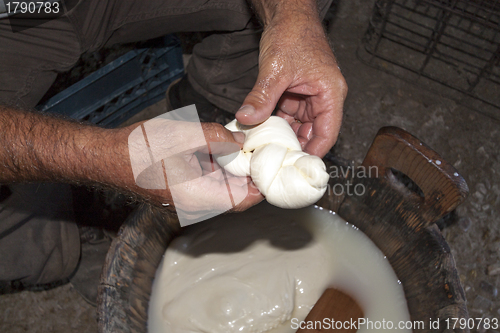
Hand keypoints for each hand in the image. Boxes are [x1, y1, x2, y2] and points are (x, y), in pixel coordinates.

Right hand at [125, 119, 263, 222]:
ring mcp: (187, 202)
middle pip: (235, 194)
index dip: (262, 184)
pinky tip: (219, 149)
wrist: (106, 158)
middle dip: (248, 172)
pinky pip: (208, 186)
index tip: (272, 165)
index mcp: (198, 197)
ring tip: (242, 146)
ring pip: (222, 189)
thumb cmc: (139, 148)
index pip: (244, 200)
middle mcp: (195, 206)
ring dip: (233, 170)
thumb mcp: (184, 134)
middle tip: (260, 150)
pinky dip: (217, 170)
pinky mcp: (181, 195)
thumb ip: (219, 137)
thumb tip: (241, 141)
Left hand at [236, 3, 346, 156]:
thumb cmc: (293, 34)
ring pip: (297, 125)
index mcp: (330, 93)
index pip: (328, 133)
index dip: (314, 153)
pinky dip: (275, 123)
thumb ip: (261, 97)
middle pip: (313, 132)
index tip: (296, 167)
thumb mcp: (275, 69)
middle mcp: (323, 98)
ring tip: (266, 151)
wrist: (287, 13)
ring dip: (282, 136)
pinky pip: (287, 114)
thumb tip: (246, 120)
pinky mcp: (296, 93)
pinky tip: (261, 133)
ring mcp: (308, 96)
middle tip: (276, 163)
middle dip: (294, 147)